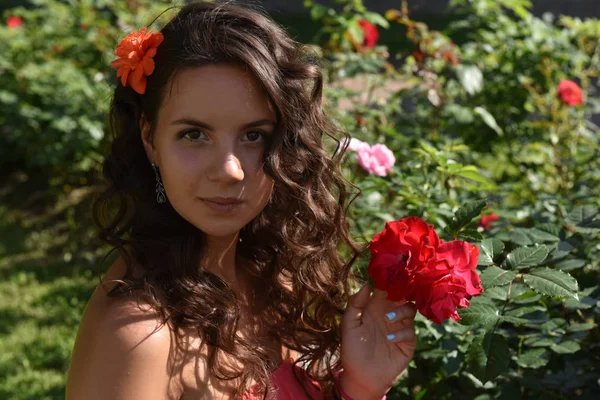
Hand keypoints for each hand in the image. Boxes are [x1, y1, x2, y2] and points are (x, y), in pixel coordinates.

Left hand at [338, 283, 416, 398]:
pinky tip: (389, 338)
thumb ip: (355, 304)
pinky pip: (410, 332)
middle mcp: (389, 313)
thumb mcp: (348, 325)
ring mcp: (399, 327)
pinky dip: (401, 333)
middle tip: (397, 291)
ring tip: (388, 318)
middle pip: (402, 295)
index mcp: (374, 306)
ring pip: (410, 309)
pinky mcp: (407, 343)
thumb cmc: (352, 349)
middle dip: (402, 291)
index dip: (388, 280)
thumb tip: (367, 284)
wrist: (360, 377)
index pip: (385, 287)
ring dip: (401, 311)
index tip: (390, 273)